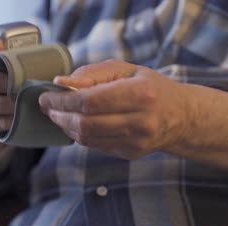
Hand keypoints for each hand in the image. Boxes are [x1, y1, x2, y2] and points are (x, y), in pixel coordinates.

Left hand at [39, 59, 192, 158]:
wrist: (181, 117)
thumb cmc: (151, 87)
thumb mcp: (126, 69)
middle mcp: (140, 121)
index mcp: (141, 94)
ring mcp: (136, 142)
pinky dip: (79, 134)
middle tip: (47, 106)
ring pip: (87, 138)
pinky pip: (95, 146)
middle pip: (85, 124)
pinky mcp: (130, 154)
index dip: (62, 100)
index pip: (90, 101)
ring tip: (58, 114)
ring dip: (66, 126)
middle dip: (59, 115)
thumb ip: (93, 73)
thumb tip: (62, 83)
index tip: (46, 96)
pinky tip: (75, 123)